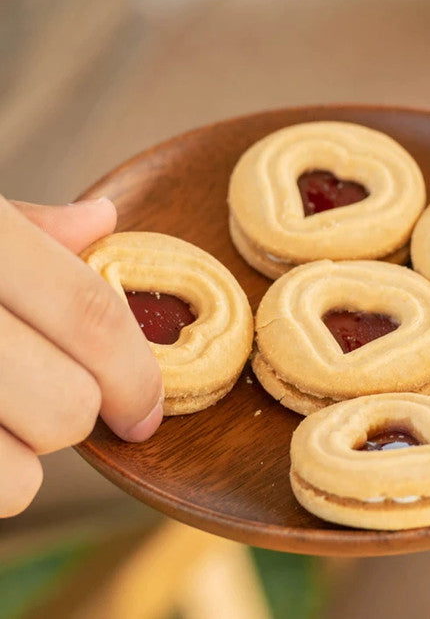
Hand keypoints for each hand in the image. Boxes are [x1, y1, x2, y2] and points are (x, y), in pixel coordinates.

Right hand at [0, 197, 162, 516]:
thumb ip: (29, 227)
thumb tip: (101, 220)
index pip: (93, 317)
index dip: (137, 372)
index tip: (151, 410)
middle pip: (70, 406)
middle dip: (86, 411)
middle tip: (65, 396)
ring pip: (20, 475)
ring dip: (28, 454)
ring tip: (5, 411)